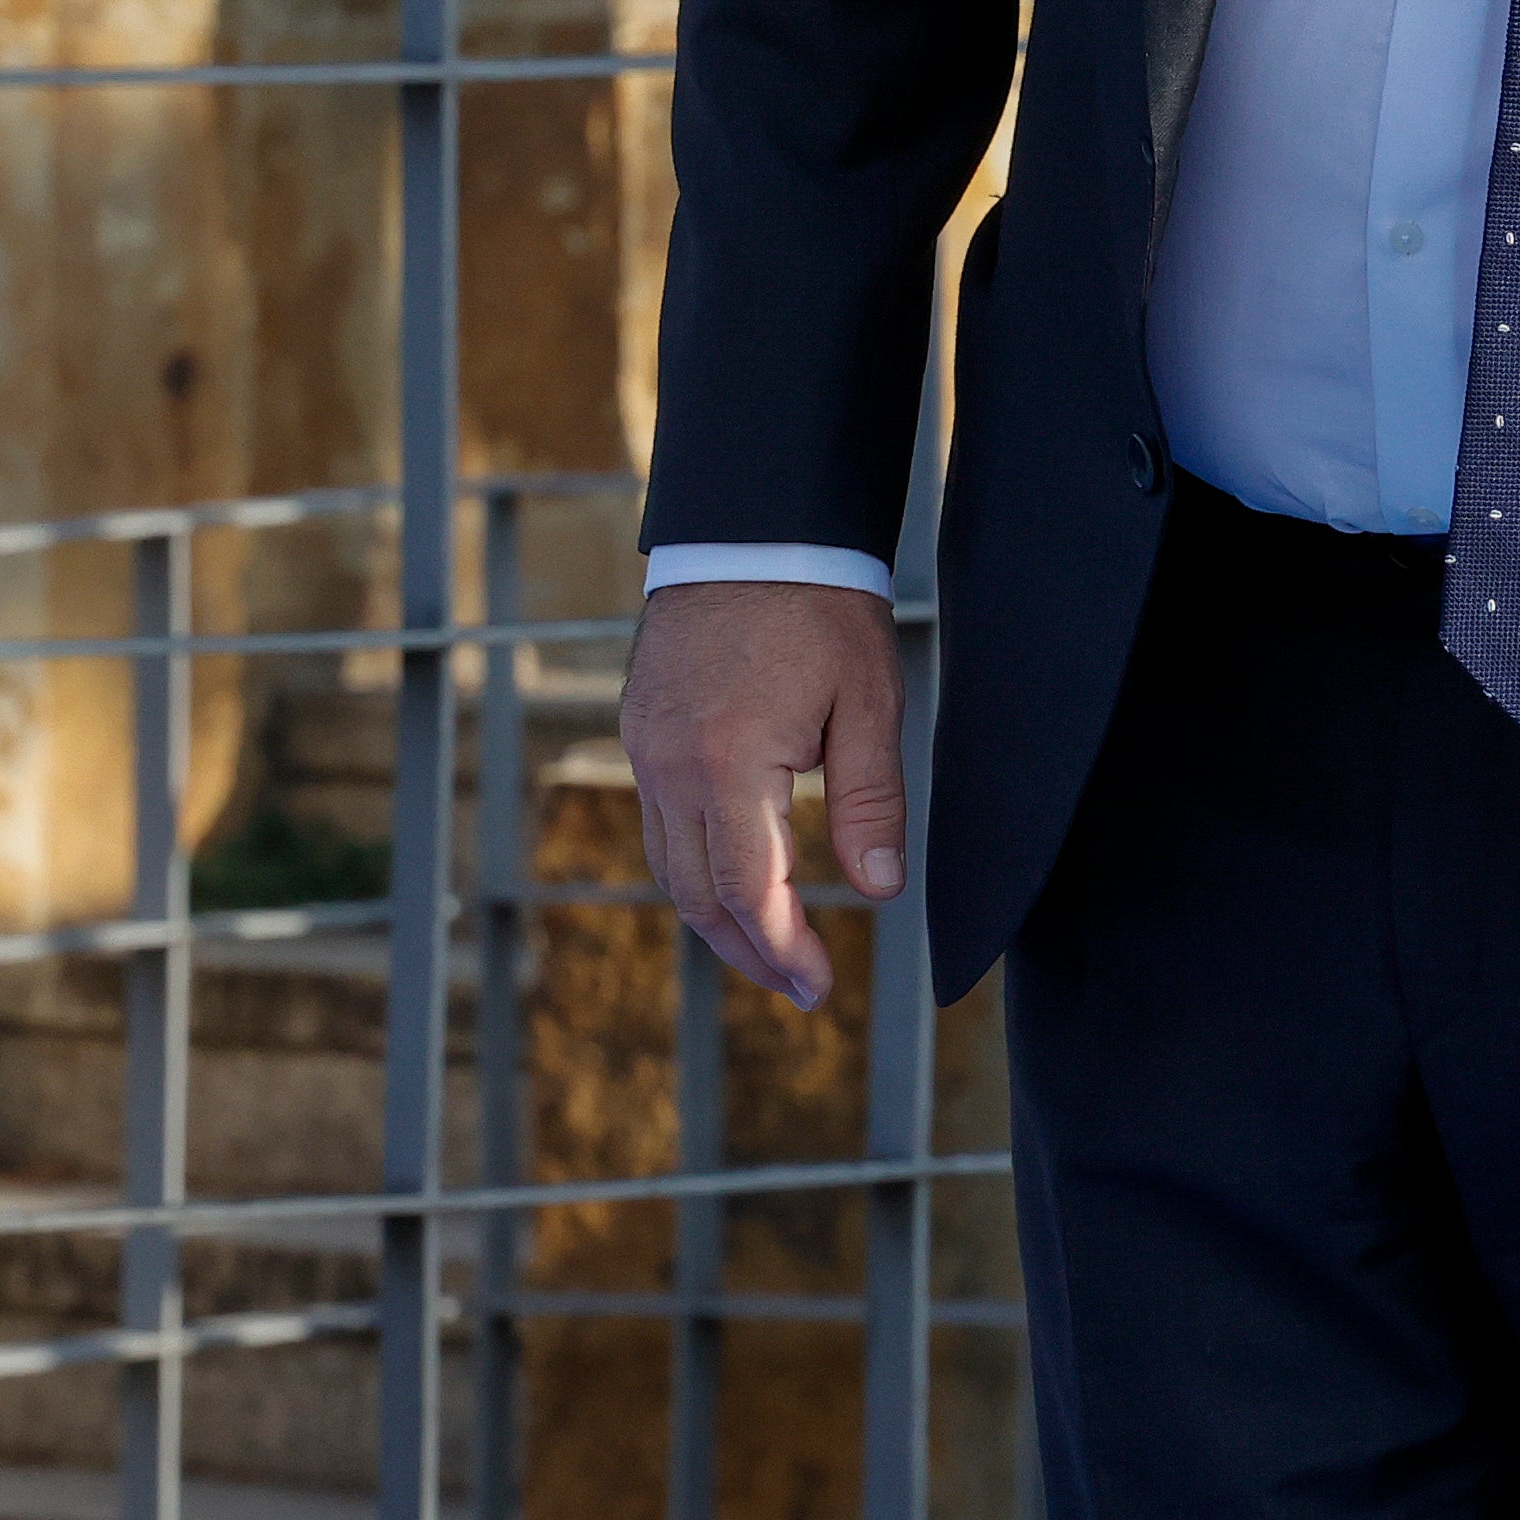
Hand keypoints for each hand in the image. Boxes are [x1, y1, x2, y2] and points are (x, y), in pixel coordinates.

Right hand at [619, 578, 907, 1011]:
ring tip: (770, 950)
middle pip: (700, 894)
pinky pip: (660, 823)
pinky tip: (734, 880)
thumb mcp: (870, 703)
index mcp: (730, 766)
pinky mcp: (640, 730)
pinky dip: (694, 866)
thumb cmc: (823, 608)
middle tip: (800, 988)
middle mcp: (671, 768)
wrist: (753, 530)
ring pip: (670, 864)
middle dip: (750, 950)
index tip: (818, 989)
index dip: (784, 950)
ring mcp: (646, 750)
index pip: (753, 891)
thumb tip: (880, 893)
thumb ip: (873, 802)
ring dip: (717, 917)